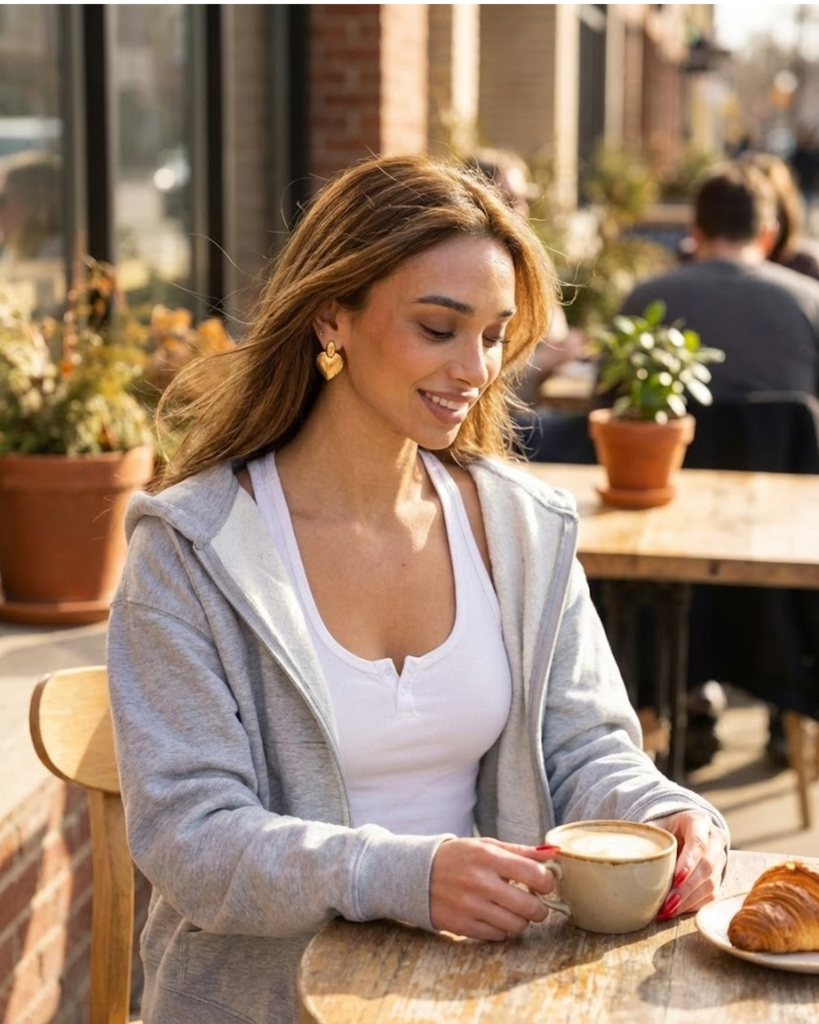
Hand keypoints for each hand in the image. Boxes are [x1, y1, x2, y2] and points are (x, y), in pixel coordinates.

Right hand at [429, 837, 556, 939]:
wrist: (418, 874)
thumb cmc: (458, 857)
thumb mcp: (486, 846)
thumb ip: (520, 851)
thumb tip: (553, 853)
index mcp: (488, 857)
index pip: (534, 874)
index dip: (547, 882)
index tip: (544, 884)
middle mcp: (480, 882)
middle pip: (530, 907)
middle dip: (540, 908)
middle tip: (535, 903)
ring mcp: (470, 906)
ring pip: (516, 926)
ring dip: (520, 920)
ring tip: (513, 909)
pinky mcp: (462, 926)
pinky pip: (497, 936)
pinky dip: (501, 929)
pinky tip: (494, 916)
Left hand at [649, 810, 727, 920]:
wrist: (686, 829)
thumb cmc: (667, 828)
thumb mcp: (657, 825)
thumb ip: (645, 837)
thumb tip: (624, 854)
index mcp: (699, 821)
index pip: (698, 842)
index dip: (688, 862)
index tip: (675, 879)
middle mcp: (715, 840)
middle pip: (707, 866)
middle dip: (686, 888)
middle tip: (667, 903)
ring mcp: (721, 860)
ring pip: (711, 884)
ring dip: (688, 900)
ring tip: (666, 911)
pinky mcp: (719, 878)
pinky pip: (710, 896)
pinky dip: (692, 905)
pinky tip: (675, 911)